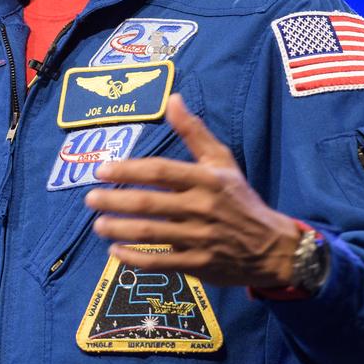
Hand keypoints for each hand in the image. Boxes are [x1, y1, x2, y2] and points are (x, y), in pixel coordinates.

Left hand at [85, 94, 301, 287]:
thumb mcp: (222, 161)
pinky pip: (161, 262)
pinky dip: (135, 259)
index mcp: (206, 179)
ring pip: (151, 234)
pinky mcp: (199, 265)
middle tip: (90, 198)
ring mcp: (200, 238)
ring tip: (98, 224)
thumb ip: (194, 132)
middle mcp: (202, 207)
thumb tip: (172, 98)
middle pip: (150, 204)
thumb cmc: (240, 199)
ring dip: (120, 229)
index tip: (102, 170)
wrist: (273, 247)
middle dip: (115, 200)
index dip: (128, 170)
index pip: (161, 171)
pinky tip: (115, 252)